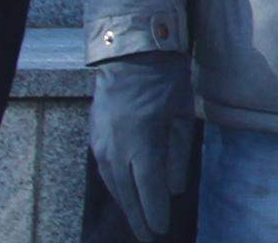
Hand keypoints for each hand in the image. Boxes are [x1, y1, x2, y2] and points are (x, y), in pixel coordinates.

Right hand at [89, 51, 193, 241]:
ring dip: (126, 206)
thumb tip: (173, 190)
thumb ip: (178, 154)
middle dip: (139, 218)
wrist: (129, 54)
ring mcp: (101, 145)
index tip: (161, 231)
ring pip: (113, 185)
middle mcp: (116, 149)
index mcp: (141, 142)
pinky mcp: (95, 139)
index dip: (154, 212)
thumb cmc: (165, 80)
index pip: (148, 188)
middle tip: (150, 238)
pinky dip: (117, 188)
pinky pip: (106, 172)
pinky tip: (126, 196)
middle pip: (127, 193)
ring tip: (139, 223)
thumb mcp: (182, 114)